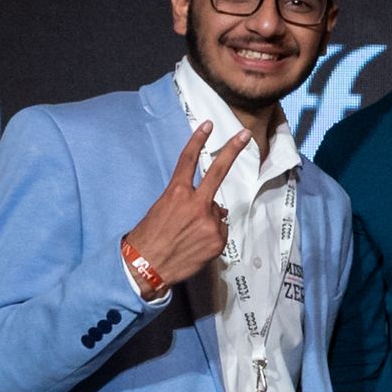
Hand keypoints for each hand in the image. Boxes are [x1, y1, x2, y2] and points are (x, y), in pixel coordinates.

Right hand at [123, 122, 249, 290]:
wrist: (147, 266)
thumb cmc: (151, 237)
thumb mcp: (164, 212)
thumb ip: (189, 203)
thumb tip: (216, 207)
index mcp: (176, 193)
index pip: (188, 161)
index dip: (198, 141)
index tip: (208, 125)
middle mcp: (196, 203)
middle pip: (218, 172)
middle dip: (232, 150)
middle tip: (245, 134)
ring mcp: (210, 221)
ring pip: (217, 213)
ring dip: (208, 221)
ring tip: (189, 236)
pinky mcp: (218, 239)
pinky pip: (220, 231)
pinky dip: (212, 236)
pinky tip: (196, 246)